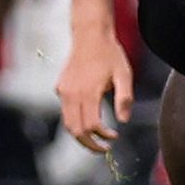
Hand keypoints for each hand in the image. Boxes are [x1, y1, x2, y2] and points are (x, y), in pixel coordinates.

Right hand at [55, 18, 135, 151]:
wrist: (90, 35)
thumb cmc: (110, 54)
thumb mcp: (124, 75)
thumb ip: (125, 98)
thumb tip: (123, 121)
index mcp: (88, 92)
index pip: (90, 125)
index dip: (102, 136)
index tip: (114, 137)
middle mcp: (71, 94)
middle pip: (75, 130)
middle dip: (89, 143)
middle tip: (104, 149)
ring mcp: (63, 91)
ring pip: (67, 123)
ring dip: (81, 135)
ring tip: (96, 139)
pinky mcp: (60, 88)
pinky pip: (66, 111)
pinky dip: (76, 120)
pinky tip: (90, 118)